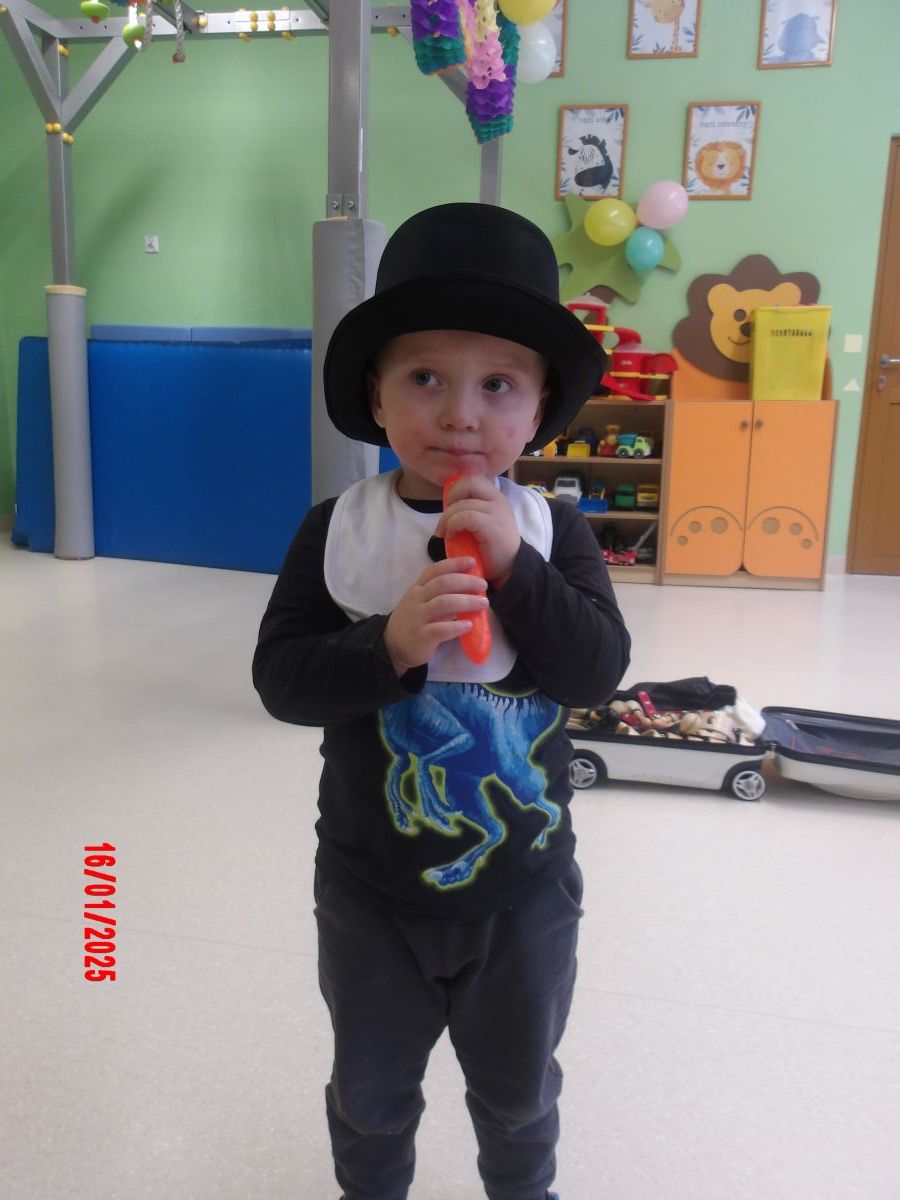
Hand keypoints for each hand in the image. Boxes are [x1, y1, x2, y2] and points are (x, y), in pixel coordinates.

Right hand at [383, 556, 489, 675]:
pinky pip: (440, 629)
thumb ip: (439, 593)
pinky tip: (469, 625)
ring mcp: (417, 617)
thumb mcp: (420, 601)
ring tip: (483, 603)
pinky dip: (457, 626)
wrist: (392, 646)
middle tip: (483, 585)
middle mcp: (416, 599)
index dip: (455, 563)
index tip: (473, 562)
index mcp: (418, 588)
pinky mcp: (421, 636)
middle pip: (443, 583)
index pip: (436, 570)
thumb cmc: (413, 621)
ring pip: (443, 603)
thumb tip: (468, 587)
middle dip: (466, 581)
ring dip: (466, 602)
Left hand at [437, 475, 519, 587]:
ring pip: (463, 504)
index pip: (473, 480)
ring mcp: (497, 512)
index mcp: (495, 497)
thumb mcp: (480, 523)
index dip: (456, 490)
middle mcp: (498, 500)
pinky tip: (451, 536)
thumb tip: (447, 504)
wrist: (508, 568)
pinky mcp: (492, 526)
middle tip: (446, 517)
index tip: (450, 508)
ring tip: (445, 532)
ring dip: (447, 518)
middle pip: (469, 482)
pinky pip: (466, 517)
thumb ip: (470, 510)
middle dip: (451, 497)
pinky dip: (453, 525)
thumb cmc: (490, 548)